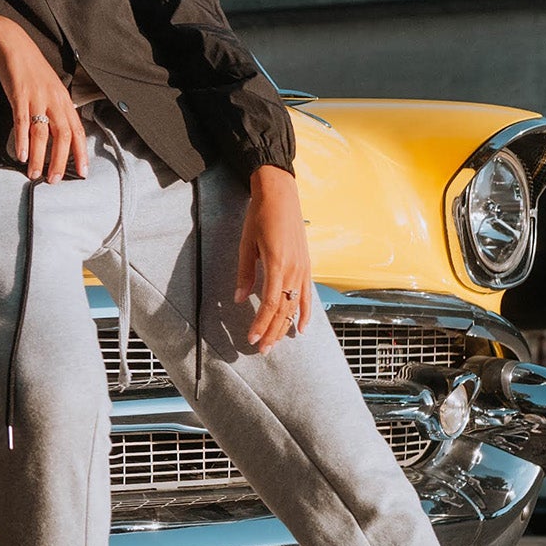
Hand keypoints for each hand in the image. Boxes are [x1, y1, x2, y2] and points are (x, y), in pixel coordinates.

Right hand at [0, 11, 87, 183]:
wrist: (10, 42)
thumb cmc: (28, 67)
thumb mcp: (47, 87)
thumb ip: (53, 108)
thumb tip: (55, 133)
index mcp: (62, 99)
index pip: (76, 130)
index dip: (80, 153)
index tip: (82, 173)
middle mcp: (54, 99)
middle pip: (63, 135)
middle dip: (60, 161)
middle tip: (54, 181)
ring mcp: (37, 96)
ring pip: (42, 133)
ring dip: (40, 156)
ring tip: (35, 174)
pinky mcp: (19, 94)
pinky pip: (22, 121)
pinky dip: (23, 140)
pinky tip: (21, 155)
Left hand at [234, 164, 313, 350]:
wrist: (281, 195)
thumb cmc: (260, 216)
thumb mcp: (247, 244)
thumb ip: (244, 273)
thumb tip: (237, 300)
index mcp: (277, 265)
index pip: (268, 304)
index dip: (260, 324)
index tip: (251, 339)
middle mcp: (293, 270)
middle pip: (283, 309)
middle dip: (272, 332)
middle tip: (261, 350)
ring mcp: (303, 269)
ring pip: (295, 305)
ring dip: (285, 327)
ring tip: (275, 343)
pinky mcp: (307, 265)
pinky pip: (307, 295)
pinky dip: (306, 313)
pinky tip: (302, 328)